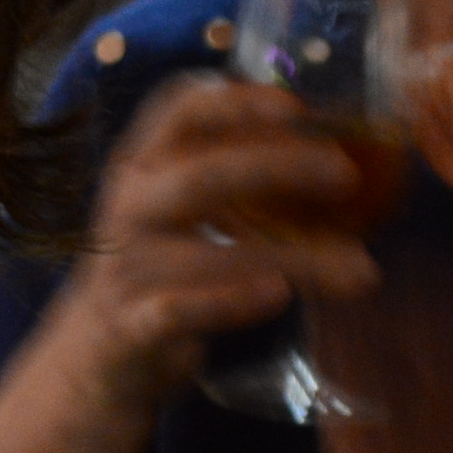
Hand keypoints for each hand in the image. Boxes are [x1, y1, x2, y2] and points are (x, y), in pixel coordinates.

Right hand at [42, 74, 379, 407]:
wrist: (95, 351)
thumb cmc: (160, 268)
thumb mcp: (181, 210)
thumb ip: (239, 183)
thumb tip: (349, 169)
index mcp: (142, 166)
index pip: (177, 111)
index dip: (237, 102)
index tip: (298, 109)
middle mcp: (128, 208)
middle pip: (198, 175)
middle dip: (278, 168)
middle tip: (345, 175)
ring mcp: (125, 268)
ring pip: (205, 254)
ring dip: (288, 256)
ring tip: (357, 269)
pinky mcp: (133, 325)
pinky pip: (180, 311)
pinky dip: (231, 303)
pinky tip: (279, 297)